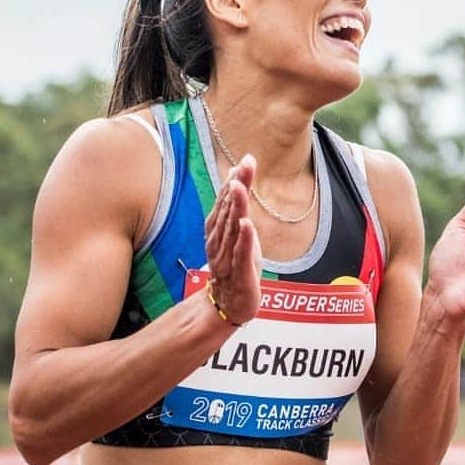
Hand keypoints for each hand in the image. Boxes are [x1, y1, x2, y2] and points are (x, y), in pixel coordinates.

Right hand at [204, 154, 262, 324]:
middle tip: (245, 166)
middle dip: (237, 187)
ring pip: (232, 229)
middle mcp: (219, 241)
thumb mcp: (237, 231)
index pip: (227, 201)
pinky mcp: (239, 274)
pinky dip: (243, 239)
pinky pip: (240, 255)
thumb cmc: (234, 264)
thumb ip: (235, 203)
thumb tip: (236, 173)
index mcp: (218, 229)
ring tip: (241, 186)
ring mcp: (227, 257)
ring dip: (236, 207)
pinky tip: (246, 224)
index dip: (237, 180)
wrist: (227, 304)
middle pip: (228, 210)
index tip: (247, 160)